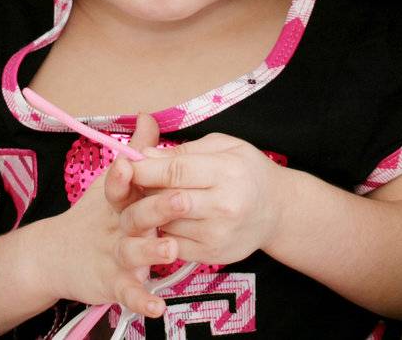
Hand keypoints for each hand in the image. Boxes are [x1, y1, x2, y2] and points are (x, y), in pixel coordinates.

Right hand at [41, 114, 170, 317]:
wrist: (56, 255)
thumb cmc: (95, 215)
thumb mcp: (112, 182)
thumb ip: (135, 151)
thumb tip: (148, 117)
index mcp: (116, 200)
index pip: (118, 185)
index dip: (121, 176)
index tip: (127, 165)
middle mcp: (116, 227)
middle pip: (133, 216)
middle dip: (154, 208)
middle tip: (179, 199)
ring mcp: (114, 256)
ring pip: (132, 254)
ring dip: (150, 253)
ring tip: (170, 250)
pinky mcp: (113, 284)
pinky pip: (129, 294)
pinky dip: (140, 300)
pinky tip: (157, 307)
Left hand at [118, 132, 288, 265]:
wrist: (276, 210)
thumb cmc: (246, 171)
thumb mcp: (222, 147)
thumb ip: (183, 152)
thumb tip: (144, 155)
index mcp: (227, 173)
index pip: (175, 171)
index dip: (145, 168)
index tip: (126, 163)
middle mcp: (225, 206)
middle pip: (168, 200)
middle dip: (143, 191)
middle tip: (130, 183)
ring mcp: (218, 234)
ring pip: (166, 225)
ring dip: (149, 213)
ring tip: (147, 199)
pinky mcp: (212, 255)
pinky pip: (172, 244)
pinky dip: (161, 232)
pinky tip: (163, 219)